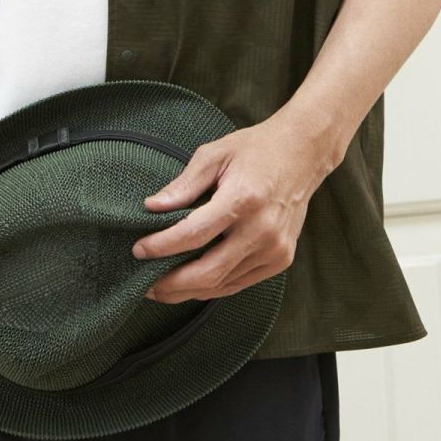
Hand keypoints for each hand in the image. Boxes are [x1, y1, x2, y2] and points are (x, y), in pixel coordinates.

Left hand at [131, 111, 330, 303]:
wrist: (302, 154)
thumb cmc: (254, 150)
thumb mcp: (214, 154)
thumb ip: (184, 184)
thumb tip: (152, 207)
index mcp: (243, 199)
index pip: (194, 234)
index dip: (162, 246)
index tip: (139, 250)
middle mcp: (262, 229)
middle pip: (209, 271)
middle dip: (172, 283)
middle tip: (145, 283)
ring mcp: (274, 249)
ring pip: (223, 284)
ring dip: (189, 291)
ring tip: (161, 288)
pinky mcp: (280, 260)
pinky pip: (240, 283)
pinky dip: (213, 287)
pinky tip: (192, 285)